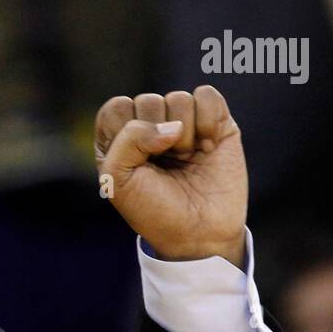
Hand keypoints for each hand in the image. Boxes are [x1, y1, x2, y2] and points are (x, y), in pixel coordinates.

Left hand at [95, 85, 247, 267]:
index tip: (136, 165)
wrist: (198, 234)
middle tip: (166, 166)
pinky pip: (208, 96)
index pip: (116, 108)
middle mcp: (149, 125)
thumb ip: (128, 140)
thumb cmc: (153, 209)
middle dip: (157, 139)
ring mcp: (183, 122)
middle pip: (148, 101)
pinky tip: (208, 147)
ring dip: (184, 136)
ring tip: (186, 160)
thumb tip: (173, 125)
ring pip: (179, 99)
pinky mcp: (215, 123)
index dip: (127, 135)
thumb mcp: (118, 179)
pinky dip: (209, 121)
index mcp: (119, 137)